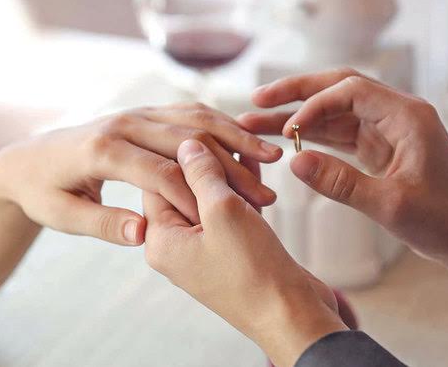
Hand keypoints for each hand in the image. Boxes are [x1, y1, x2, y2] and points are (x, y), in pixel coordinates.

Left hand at [0, 103, 281, 245]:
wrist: (27, 158)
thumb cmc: (43, 192)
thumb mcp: (62, 216)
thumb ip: (103, 223)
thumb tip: (141, 233)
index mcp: (102, 150)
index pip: (159, 172)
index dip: (197, 196)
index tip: (231, 217)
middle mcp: (122, 123)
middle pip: (188, 141)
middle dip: (231, 166)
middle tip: (268, 190)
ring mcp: (135, 113)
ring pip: (195, 118)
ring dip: (236, 136)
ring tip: (272, 156)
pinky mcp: (145, 112)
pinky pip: (189, 112)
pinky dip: (222, 124)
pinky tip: (248, 140)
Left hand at [144, 139, 345, 366]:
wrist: (290, 316)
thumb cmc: (252, 272)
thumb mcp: (223, 211)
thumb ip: (201, 174)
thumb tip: (188, 146)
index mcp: (161, 239)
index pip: (157, 180)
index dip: (182, 153)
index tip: (205, 132)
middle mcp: (176, 245)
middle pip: (183, 187)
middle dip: (209, 162)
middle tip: (231, 138)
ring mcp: (204, 249)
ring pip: (210, 196)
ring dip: (231, 173)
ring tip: (249, 144)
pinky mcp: (230, 250)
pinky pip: (230, 211)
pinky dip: (243, 189)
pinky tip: (258, 164)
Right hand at [239, 69, 447, 318]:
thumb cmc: (443, 222)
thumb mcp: (390, 205)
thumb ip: (341, 183)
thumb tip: (294, 161)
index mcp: (408, 116)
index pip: (351, 91)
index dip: (314, 104)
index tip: (287, 130)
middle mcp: (398, 114)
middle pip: (339, 88)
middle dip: (297, 92)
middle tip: (258, 97)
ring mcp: (389, 129)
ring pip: (336, 111)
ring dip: (299, 115)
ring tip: (257, 121)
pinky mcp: (382, 147)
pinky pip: (341, 133)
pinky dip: (314, 136)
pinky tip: (286, 141)